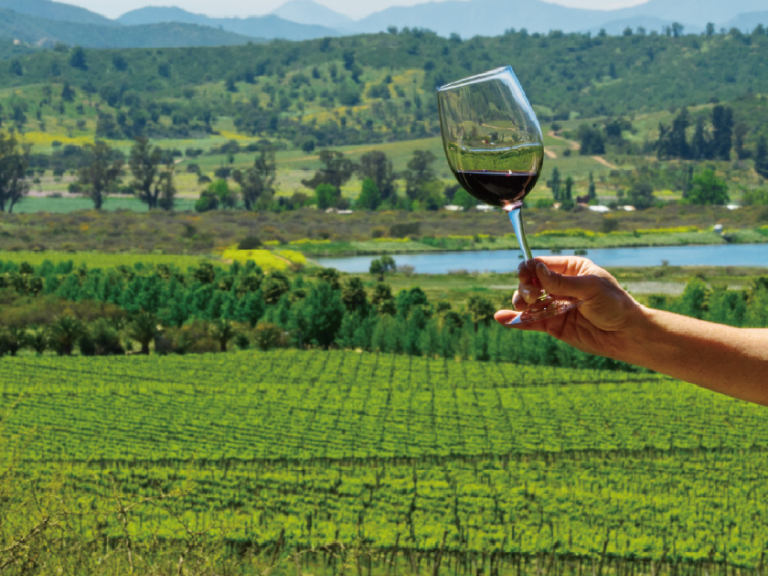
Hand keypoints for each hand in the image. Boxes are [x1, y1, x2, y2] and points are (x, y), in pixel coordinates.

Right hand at [494, 257, 645, 358]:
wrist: (626, 335)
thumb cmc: (615, 305)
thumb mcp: (591, 288)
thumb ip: (562, 281)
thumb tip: (536, 269)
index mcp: (571, 270)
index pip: (541, 264)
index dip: (529, 269)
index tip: (525, 276)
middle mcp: (560, 286)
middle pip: (530, 282)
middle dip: (525, 287)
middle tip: (532, 297)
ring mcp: (555, 306)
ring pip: (527, 301)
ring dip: (519, 303)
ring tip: (522, 307)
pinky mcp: (553, 325)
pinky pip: (530, 321)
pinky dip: (516, 320)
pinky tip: (502, 318)